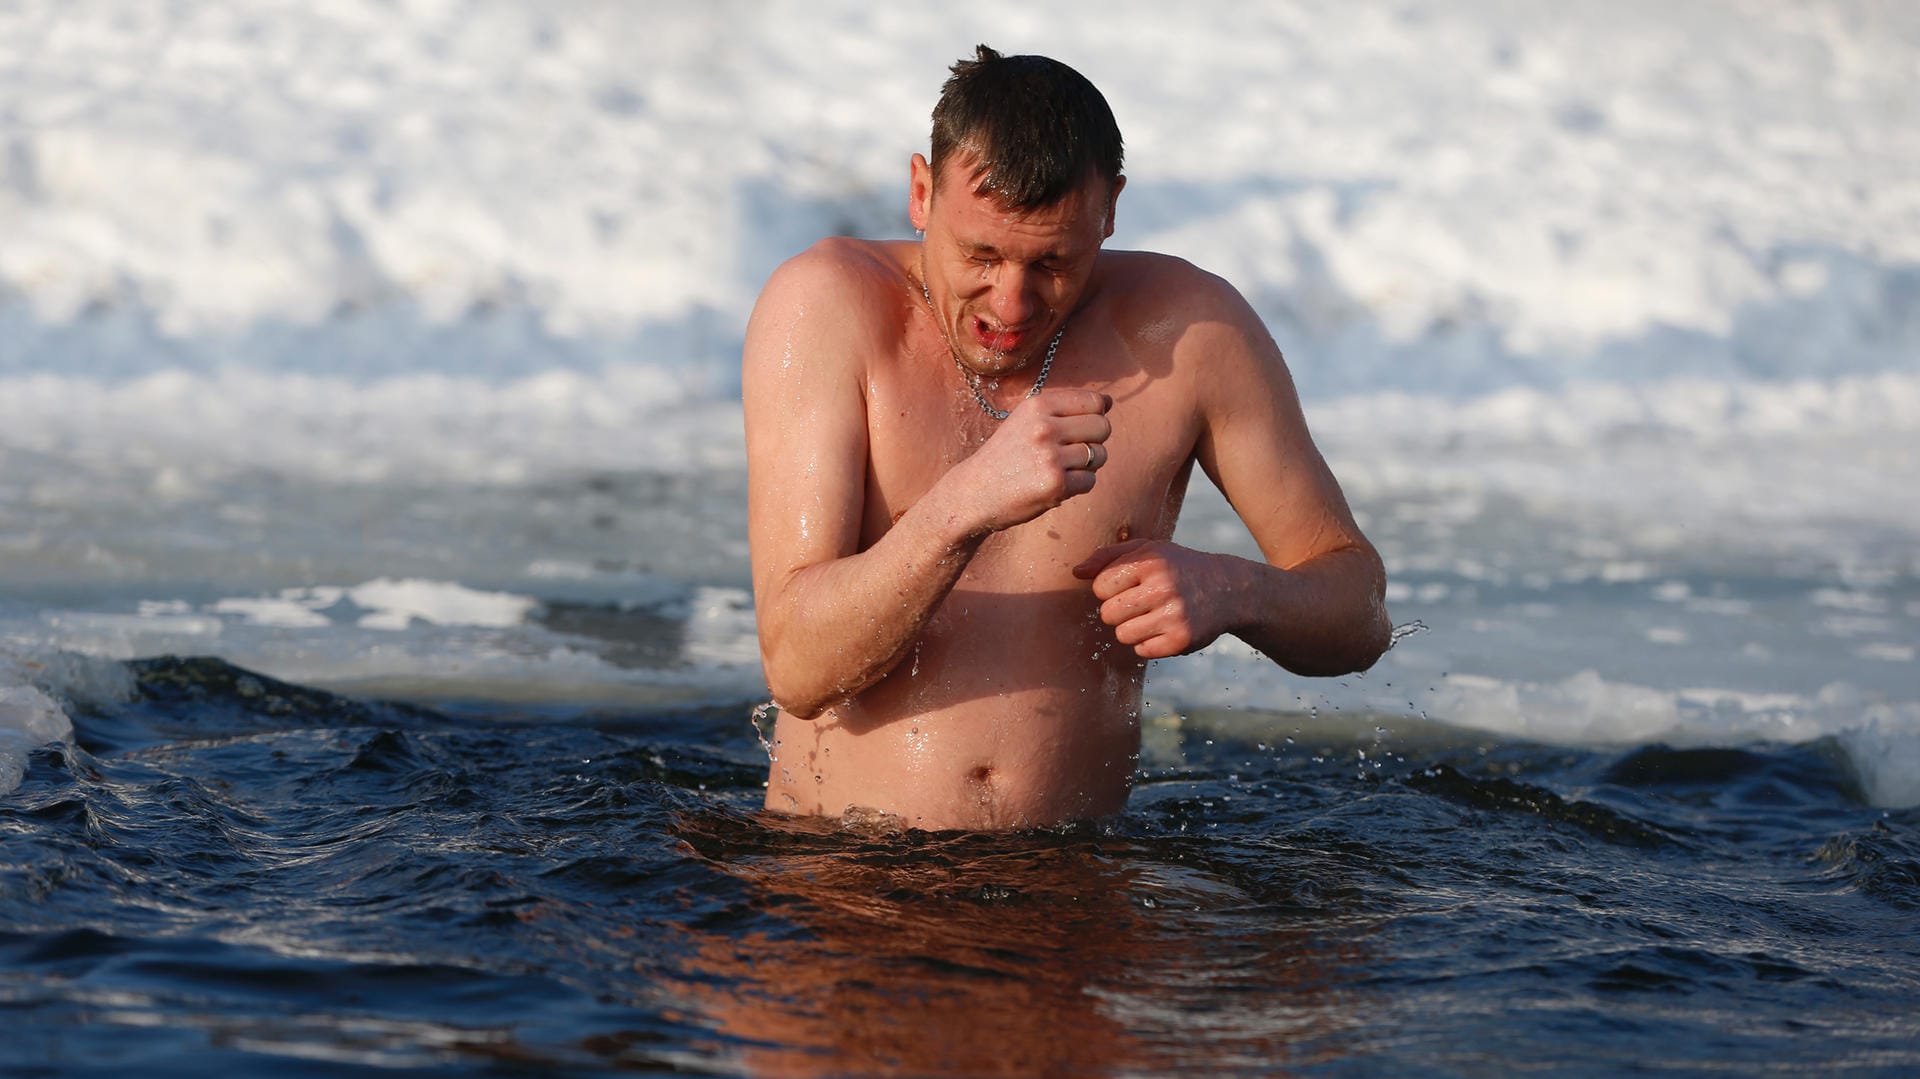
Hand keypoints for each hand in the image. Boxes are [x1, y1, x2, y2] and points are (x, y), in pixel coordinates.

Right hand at [947, 389, 1111, 534]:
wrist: (974, 491)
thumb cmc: (1007, 455)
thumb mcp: (1026, 420)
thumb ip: (1064, 409)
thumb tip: (1110, 402)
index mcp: (1037, 405)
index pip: (1094, 401)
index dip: (1096, 415)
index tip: (1080, 427)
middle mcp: (1044, 427)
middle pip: (1103, 427)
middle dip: (1095, 440)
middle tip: (1072, 451)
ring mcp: (1050, 457)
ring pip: (1099, 455)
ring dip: (1087, 465)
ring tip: (1061, 468)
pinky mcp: (1056, 484)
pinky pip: (1090, 481)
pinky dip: (1079, 485)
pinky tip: (1057, 484)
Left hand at [1073, 539, 1240, 658]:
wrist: (1228, 589)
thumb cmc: (1177, 567)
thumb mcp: (1148, 550)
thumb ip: (1108, 557)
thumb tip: (1076, 573)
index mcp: (1150, 561)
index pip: (1100, 587)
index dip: (1110, 588)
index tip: (1130, 585)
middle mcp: (1162, 587)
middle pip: (1107, 614)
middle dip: (1119, 611)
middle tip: (1141, 603)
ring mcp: (1173, 616)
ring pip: (1122, 635)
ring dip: (1132, 628)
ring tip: (1153, 615)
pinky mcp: (1181, 640)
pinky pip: (1142, 650)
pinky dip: (1149, 643)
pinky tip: (1165, 627)